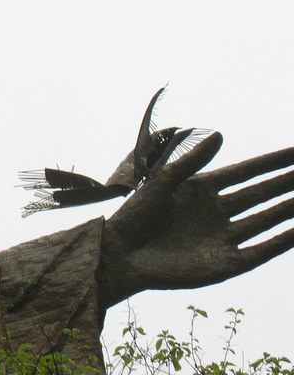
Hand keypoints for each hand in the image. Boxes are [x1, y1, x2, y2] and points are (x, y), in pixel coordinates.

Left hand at [98, 132, 293, 307]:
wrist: (121, 253)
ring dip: (289, 209)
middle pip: (261, 195)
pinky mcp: (225, 263)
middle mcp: (217, 212)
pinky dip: (281, 241)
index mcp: (201, 190)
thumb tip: (221, 135)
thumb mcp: (163, 181)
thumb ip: (193, 161)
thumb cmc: (136, 214)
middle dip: (287, 184)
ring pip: (266, 220)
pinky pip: (260, 250)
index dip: (270, 163)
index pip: (245, 173)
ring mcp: (223, 237)